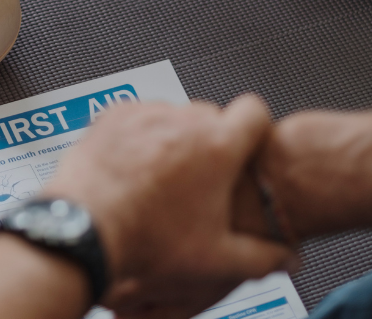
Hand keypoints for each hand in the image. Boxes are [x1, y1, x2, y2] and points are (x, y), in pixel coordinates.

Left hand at [46, 95, 296, 315]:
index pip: (255, 111)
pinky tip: (135, 169)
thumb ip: (261, 257)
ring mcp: (146, 115)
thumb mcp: (215, 260)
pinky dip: (140, 136)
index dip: (256, 128)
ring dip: (174, 138)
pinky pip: (139, 117)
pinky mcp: (114, 116)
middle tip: (200, 180)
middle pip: (212, 116)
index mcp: (217, 147)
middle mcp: (183, 122)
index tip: (251, 141)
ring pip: (173, 116)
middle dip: (211, 141)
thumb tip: (285, 258)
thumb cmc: (146, 242)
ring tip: (162, 180)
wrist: (86, 231)